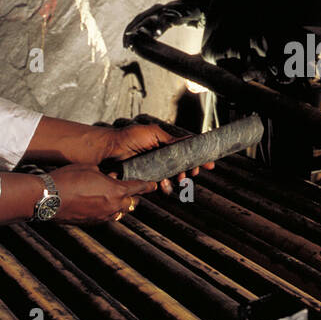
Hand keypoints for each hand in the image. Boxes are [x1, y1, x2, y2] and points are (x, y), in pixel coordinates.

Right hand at [51, 164, 156, 222]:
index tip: (154, 185)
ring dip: (118, 204)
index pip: (139, 188)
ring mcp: (102, 217)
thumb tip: (109, 179)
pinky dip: (106, 210)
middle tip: (125, 187)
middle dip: (130, 194)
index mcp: (116, 190)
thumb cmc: (68, 178)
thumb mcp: (90, 169)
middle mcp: (113, 206)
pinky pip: (106, 217)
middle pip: (130, 202)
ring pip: (119, 211)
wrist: (48, 198)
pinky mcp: (91, 223)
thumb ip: (105, 175)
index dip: (147, 185)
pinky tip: (96, 203)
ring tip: (109, 195)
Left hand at [89, 123, 213, 194]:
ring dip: (178, 178)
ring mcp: (154, 166)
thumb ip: (171, 140)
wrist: (111, 149)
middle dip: (190, 169)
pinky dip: (164, 185)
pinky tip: (164, 185)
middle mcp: (161, 155)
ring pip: (172, 175)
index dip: (198, 157)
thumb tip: (188, 141)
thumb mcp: (153, 134)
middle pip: (182, 164)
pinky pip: (159, 183)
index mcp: (165, 144)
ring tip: (180, 180)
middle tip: (194, 173)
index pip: (186, 150)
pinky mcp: (146, 176)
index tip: (209, 164)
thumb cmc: (130, 137)